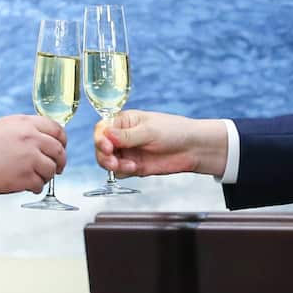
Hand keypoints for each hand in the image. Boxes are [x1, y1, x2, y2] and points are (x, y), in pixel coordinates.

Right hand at [0, 115, 67, 196]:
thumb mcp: (5, 125)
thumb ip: (27, 128)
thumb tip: (45, 137)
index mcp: (27, 123)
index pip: (57, 129)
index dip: (62, 140)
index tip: (62, 147)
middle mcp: (31, 139)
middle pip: (59, 151)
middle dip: (60, 161)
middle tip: (57, 167)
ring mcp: (29, 158)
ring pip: (52, 170)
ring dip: (47, 175)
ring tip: (36, 177)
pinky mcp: (25, 177)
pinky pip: (40, 184)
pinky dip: (36, 187)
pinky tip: (28, 185)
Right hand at [94, 110, 228, 177]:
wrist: (192, 149)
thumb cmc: (174, 131)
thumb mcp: (149, 131)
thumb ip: (127, 135)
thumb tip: (106, 135)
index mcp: (124, 121)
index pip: (102, 129)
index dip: (100, 138)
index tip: (107, 146)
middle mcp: (122, 136)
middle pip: (101, 147)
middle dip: (104, 155)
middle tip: (114, 160)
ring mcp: (127, 152)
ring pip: (107, 160)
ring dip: (112, 165)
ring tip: (128, 165)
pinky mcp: (133, 166)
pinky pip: (119, 171)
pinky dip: (122, 172)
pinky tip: (135, 168)